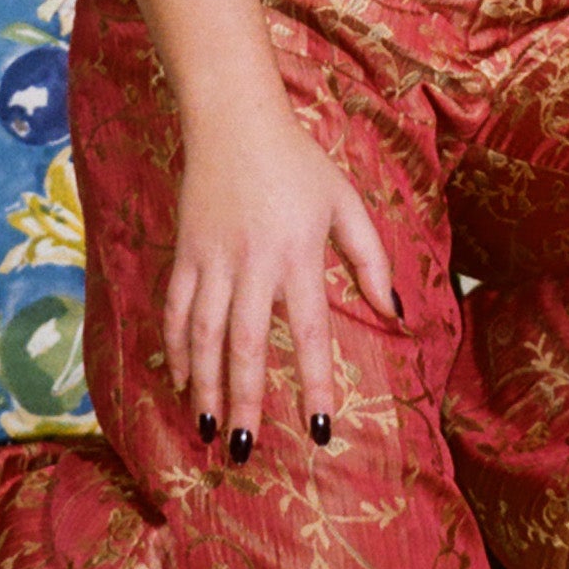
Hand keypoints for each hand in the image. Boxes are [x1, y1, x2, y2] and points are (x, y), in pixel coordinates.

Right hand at [162, 94, 398, 451]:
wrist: (234, 119)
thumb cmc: (299, 164)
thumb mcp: (346, 203)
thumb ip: (371, 259)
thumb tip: (393, 313)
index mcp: (299, 254)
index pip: (309, 332)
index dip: (313, 384)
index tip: (320, 431)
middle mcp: (253, 262)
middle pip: (245, 345)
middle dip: (244, 401)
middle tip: (244, 450)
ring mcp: (212, 259)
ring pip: (203, 336)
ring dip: (204, 387)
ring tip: (207, 430)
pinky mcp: (184, 252)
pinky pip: (175, 310)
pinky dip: (176, 349)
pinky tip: (180, 382)